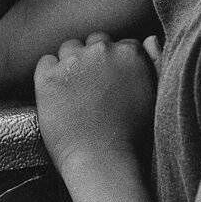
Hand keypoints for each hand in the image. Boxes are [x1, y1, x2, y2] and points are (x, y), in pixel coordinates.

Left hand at [34, 32, 158, 176]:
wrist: (103, 162)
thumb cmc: (134, 137)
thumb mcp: (156, 96)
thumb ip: (155, 62)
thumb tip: (148, 39)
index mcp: (130, 53)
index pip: (120, 44)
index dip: (116, 63)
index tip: (112, 82)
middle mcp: (102, 51)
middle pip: (94, 42)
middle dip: (93, 59)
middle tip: (93, 88)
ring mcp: (73, 62)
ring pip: (68, 49)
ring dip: (71, 65)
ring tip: (75, 93)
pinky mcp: (48, 77)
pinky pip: (45, 62)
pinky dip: (49, 75)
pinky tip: (58, 95)